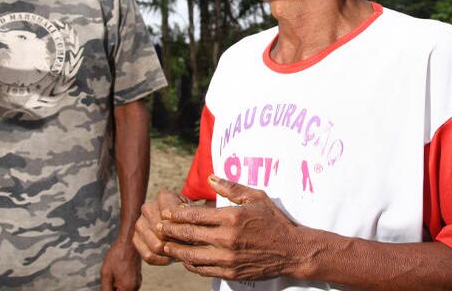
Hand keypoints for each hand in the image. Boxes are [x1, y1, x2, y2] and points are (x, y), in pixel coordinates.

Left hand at [101, 238, 141, 290]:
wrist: (129, 242)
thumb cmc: (118, 255)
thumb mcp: (106, 273)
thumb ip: (105, 288)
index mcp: (127, 288)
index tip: (107, 285)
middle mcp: (135, 288)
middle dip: (113, 289)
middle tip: (109, 279)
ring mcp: (138, 283)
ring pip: (124, 290)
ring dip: (117, 287)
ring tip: (113, 275)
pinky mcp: (138, 278)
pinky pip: (128, 286)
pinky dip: (122, 283)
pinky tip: (117, 273)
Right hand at [132, 190, 188, 265]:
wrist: (181, 226)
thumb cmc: (190, 219)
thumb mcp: (195, 213)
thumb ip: (189, 213)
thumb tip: (178, 214)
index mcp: (163, 197)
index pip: (169, 214)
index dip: (181, 227)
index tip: (192, 233)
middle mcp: (148, 207)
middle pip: (162, 232)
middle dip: (177, 242)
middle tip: (188, 246)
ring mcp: (139, 223)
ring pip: (155, 245)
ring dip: (170, 252)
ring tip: (180, 251)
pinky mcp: (135, 239)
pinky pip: (148, 256)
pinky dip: (162, 260)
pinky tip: (170, 257)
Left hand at [157, 175, 301, 280]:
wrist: (292, 251)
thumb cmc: (274, 221)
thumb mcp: (256, 197)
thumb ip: (231, 188)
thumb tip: (210, 178)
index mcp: (231, 218)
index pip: (195, 216)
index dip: (177, 214)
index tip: (167, 212)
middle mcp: (226, 239)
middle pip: (189, 235)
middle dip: (170, 231)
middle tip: (159, 227)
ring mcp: (227, 258)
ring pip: (192, 256)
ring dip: (176, 250)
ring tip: (165, 245)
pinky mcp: (230, 272)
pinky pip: (203, 269)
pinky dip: (191, 264)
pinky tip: (185, 259)